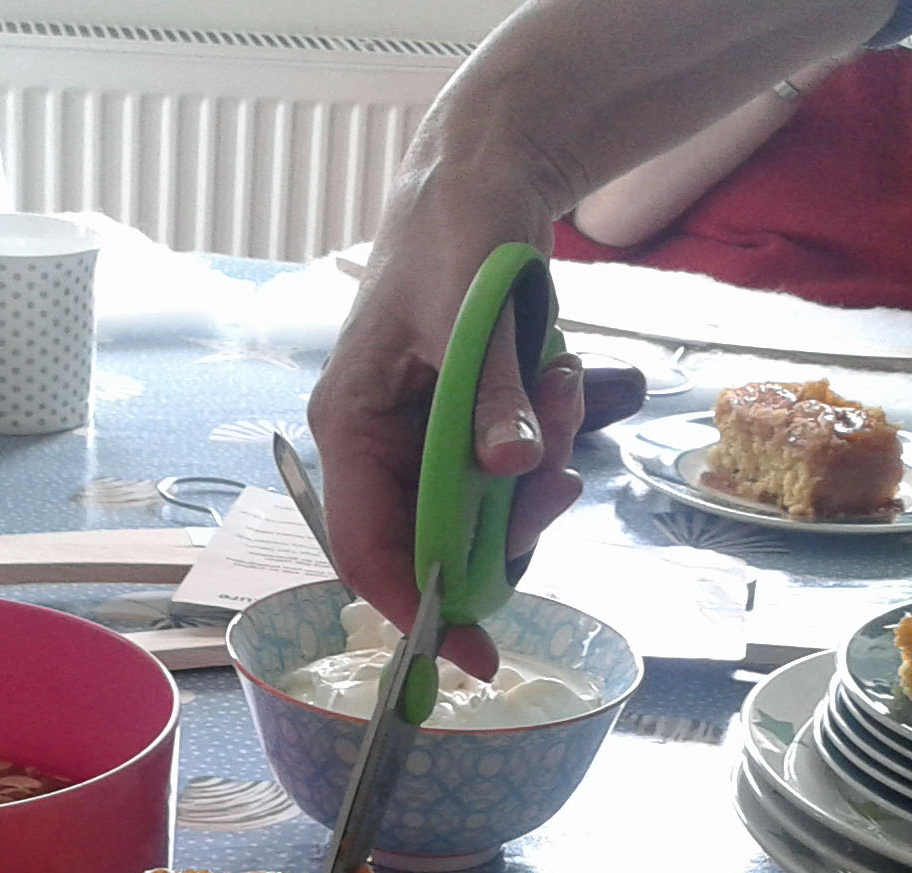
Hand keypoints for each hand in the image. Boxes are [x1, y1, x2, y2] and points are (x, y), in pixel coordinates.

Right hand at [308, 209, 583, 680]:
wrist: (486, 181)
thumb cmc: (455, 235)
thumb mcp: (472, 312)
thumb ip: (491, 394)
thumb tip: (509, 465)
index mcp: (349, 425)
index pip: (366, 549)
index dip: (415, 609)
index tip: (472, 654)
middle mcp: (379, 448)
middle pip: (436, 545)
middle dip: (507, 527)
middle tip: (562, 481)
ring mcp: (425, 444)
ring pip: (484, 517)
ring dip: (539, 476)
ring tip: (562, 386)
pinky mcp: (469, 431)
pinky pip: (511, 480)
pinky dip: (549, 447)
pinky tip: (562, 381)